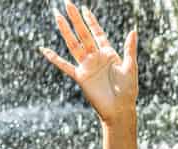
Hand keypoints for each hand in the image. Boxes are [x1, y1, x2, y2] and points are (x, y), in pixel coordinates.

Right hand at [40, 2, 137, 124]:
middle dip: (76, 20)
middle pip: (84, 35)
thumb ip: (129, 49)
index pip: (98, 33)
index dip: (92, 22)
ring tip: (58, 17)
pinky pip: (65, 66)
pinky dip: (55, 59)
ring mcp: (87, 66)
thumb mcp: (130, 67)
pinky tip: (44, 50)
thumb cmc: (128, 90)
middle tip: (68, 4)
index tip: (85, 9)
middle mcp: (96, 58)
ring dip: (66, 32)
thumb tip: (133, 30)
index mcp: (108, 54)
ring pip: (74, 45)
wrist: (120, 109)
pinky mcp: (81, 77)